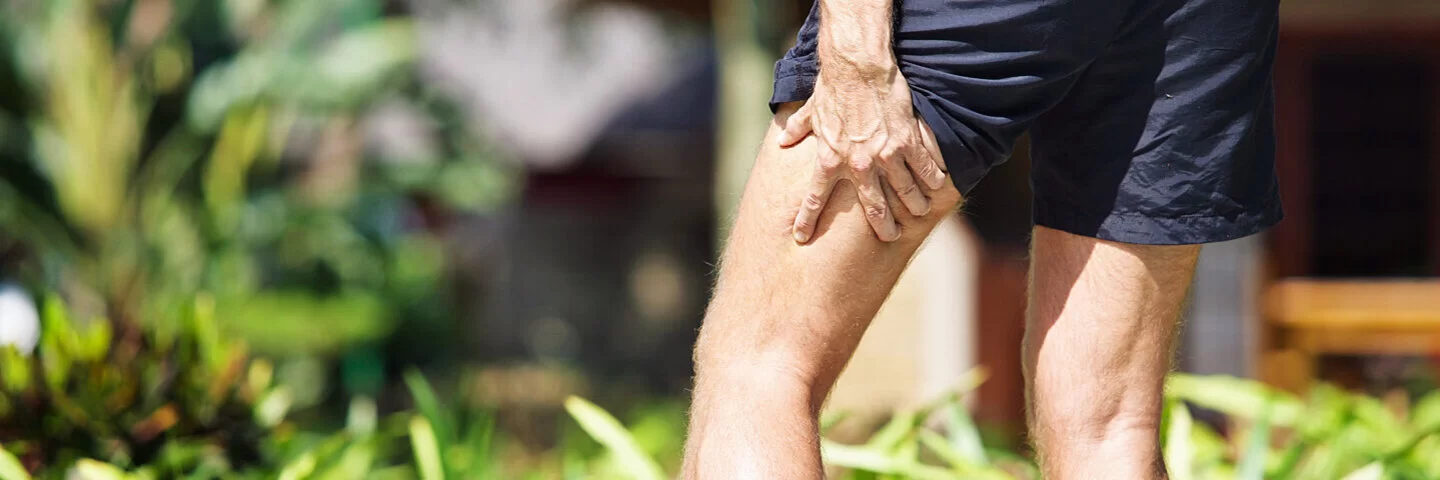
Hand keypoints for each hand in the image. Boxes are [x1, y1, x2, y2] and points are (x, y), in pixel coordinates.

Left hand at [778, 63, 946, 242]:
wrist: (857, 67)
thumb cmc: (832, 87)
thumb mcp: (811, 111)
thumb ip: (797, 128)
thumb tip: (783, 139)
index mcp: (830, 160)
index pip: (815, 198)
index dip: (807, 220)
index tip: (802, 238)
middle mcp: (858, 165)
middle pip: (873, 207)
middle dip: (883, 226)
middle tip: (890, 237)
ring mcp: (885, 155)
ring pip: (905, 192)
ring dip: (914, 204)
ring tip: (920, 211)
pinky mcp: (907, 141)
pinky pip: (924, 168)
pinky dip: (932, 178)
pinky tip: (938, 184)